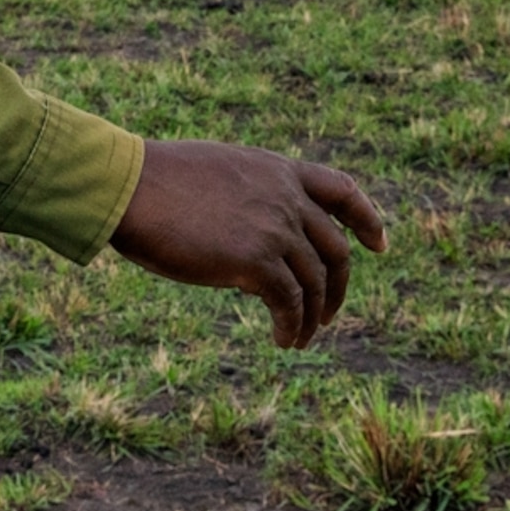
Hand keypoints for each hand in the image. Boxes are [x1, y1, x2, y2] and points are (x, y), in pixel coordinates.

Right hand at [109, 140, 386, 348]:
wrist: (130, 187)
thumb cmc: (156, 182)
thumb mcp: (218, 174)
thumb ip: (249, 196)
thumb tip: (254, 238)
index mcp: (277, 170)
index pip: (342, 189)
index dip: (367, 218)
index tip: (379, 245)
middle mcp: (286, 197)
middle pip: (335, 248)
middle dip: (338, 286)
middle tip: (330, 313)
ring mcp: (275, 228)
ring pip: (315, 282)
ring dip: (313, 316)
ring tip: (300, 338)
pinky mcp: (255, 261)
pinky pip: (290, 303)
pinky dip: (293, 326)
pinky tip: (283, 340)